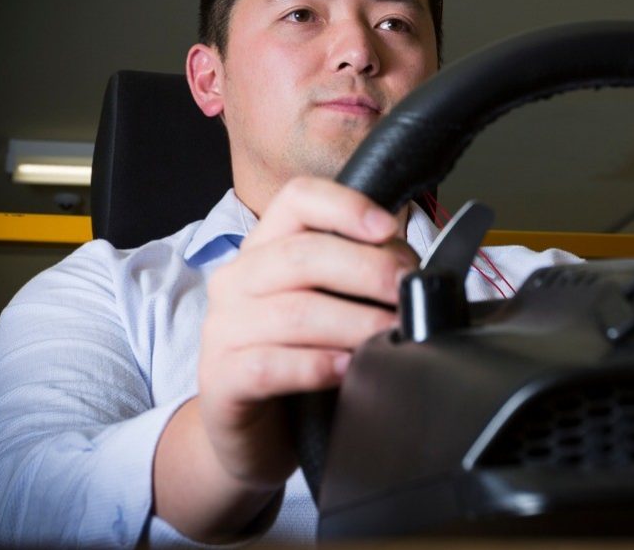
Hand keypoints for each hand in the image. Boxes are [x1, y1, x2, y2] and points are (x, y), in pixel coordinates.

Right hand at [154, 176, 415, 539]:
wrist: (253, 434)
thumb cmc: (301, 361)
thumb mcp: (332, 307)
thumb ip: (361, 279)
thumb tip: (414, 270)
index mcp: (265, 249)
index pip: (297, 199)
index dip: (346, 206)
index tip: (389, 229)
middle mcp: (237, 280)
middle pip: (302, 254)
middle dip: (367, 271)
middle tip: (407, 295)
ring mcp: (222, 329)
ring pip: (295, 311)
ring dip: (355, 323)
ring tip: (392, 337)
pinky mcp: (220, 380)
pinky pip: (270, 365)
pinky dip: (317, 365)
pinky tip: (348, 370)